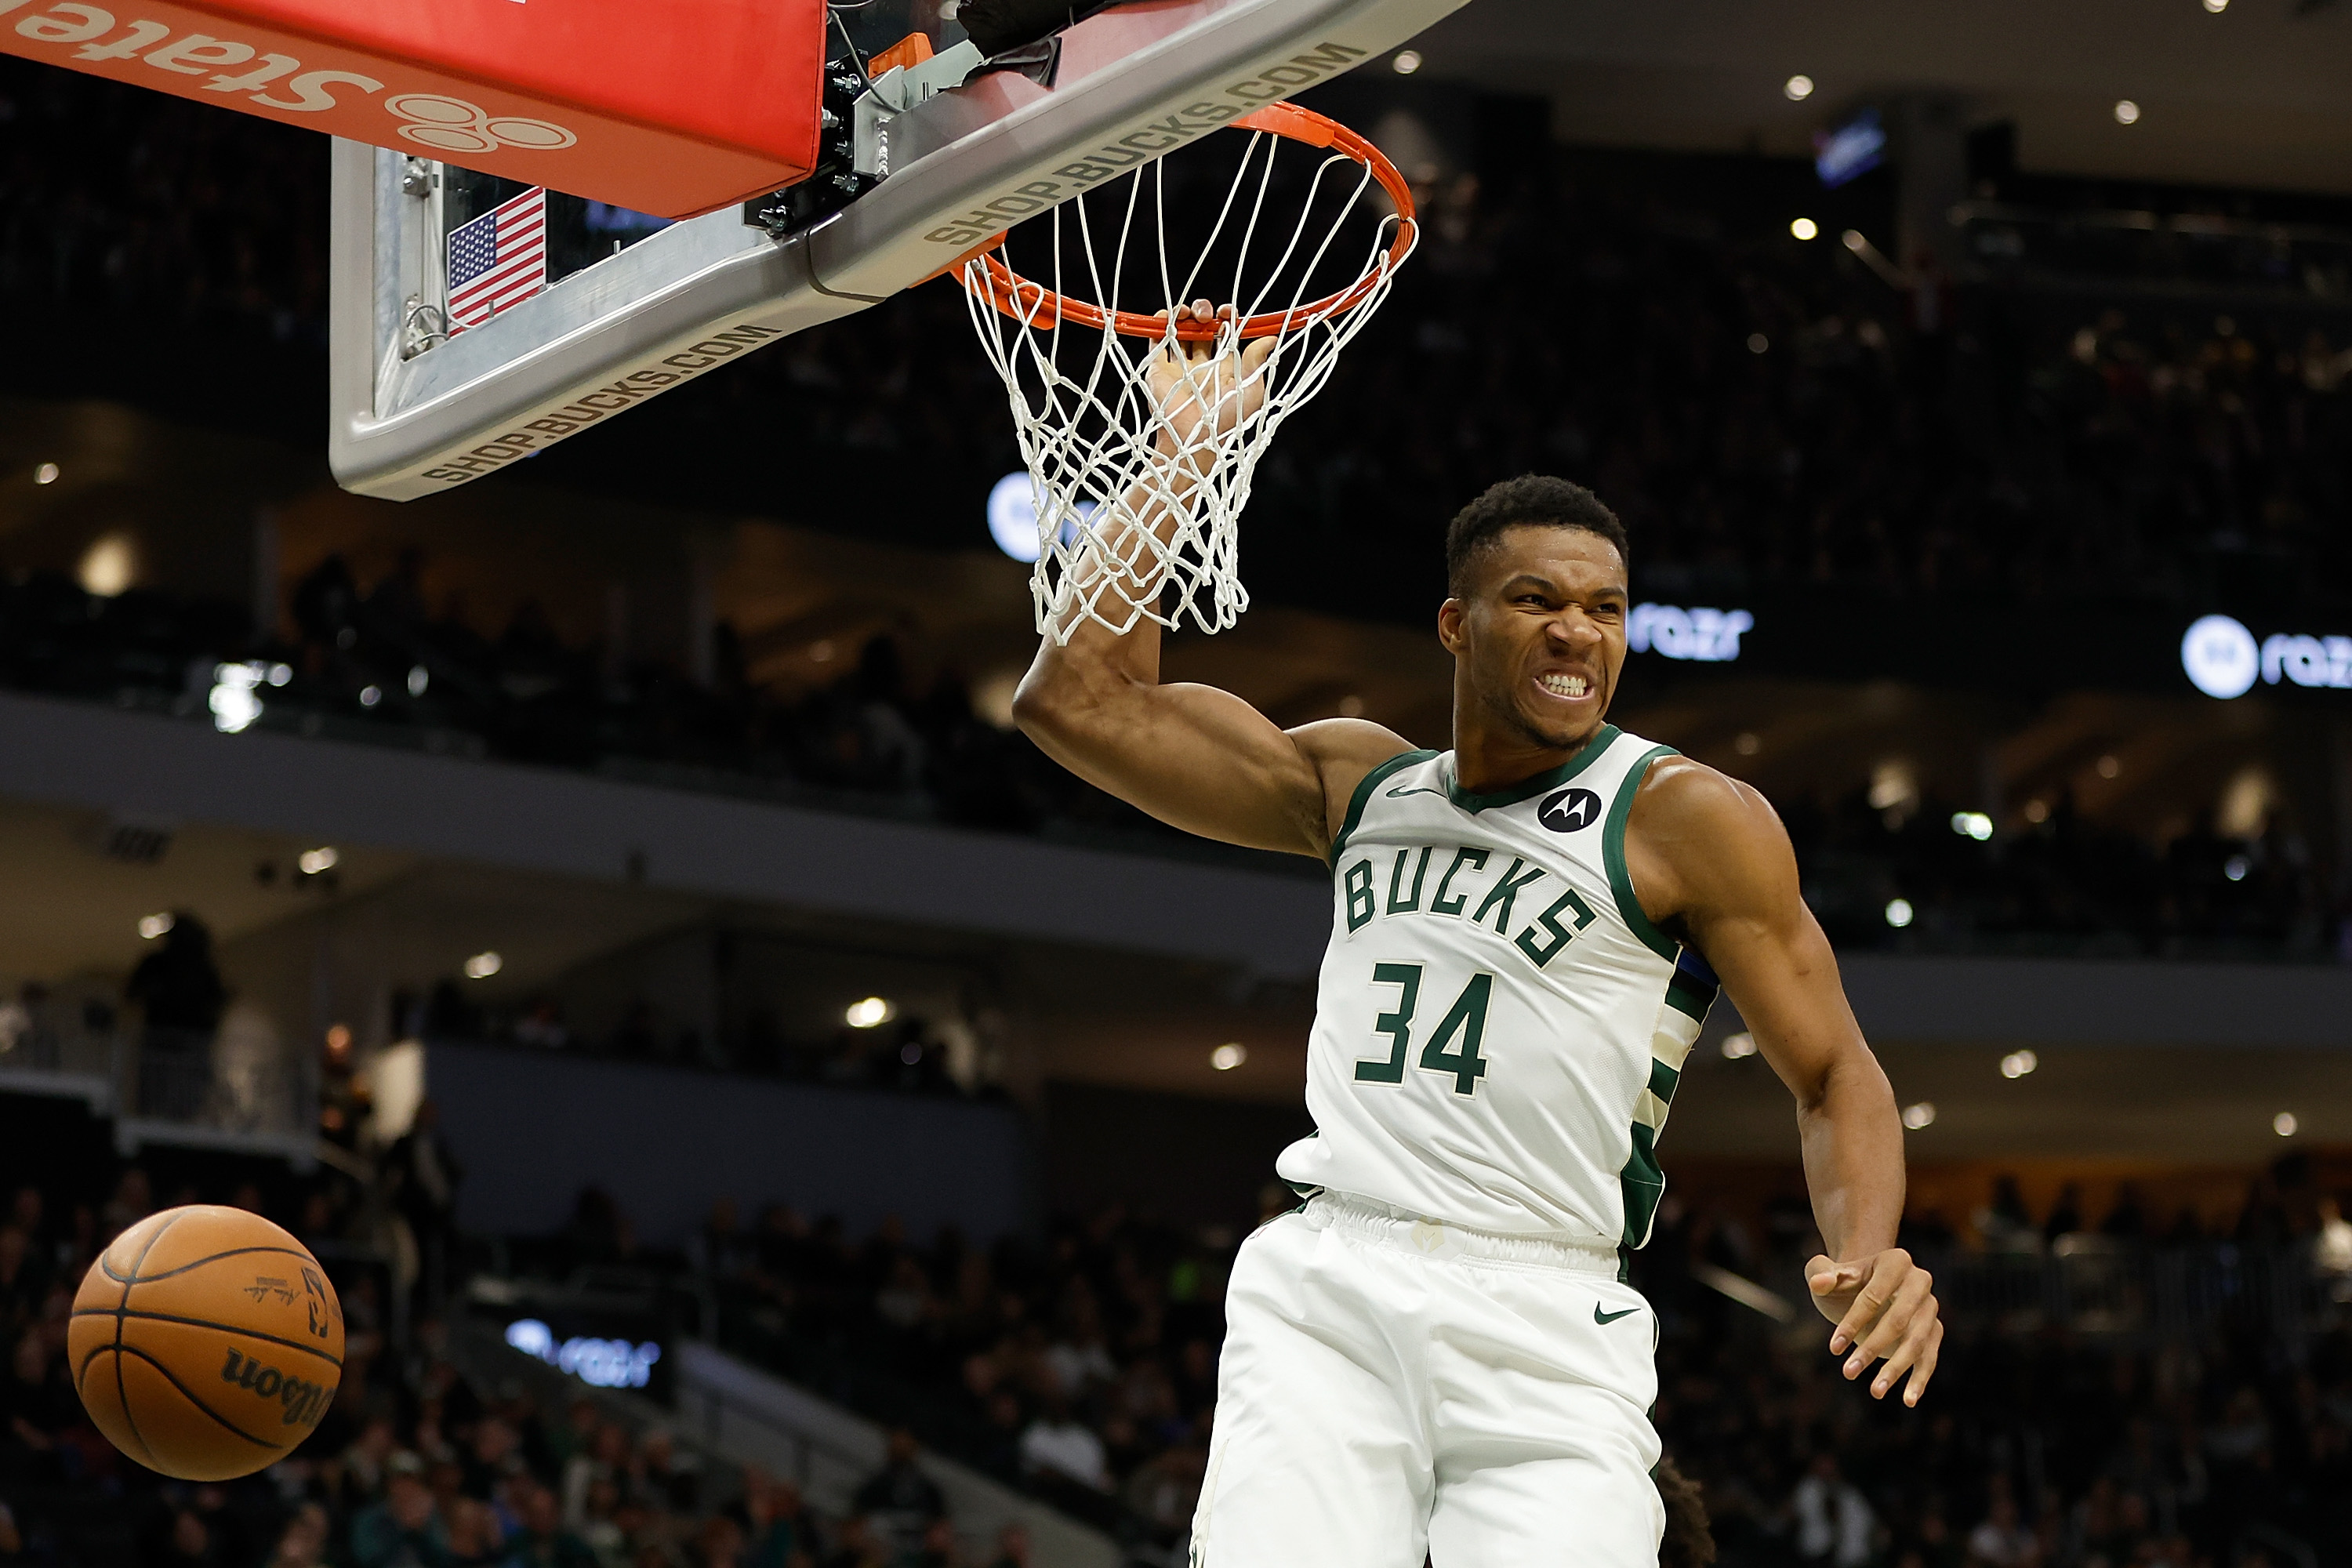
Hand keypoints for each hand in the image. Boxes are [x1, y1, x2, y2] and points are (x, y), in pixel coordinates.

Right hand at [1146, 299, 1274, 457]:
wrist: (1195, 437)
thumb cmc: (1226, 420)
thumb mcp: (1251, 388)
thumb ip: (1256, 361)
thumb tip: (1271, 337)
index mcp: (1224, 368)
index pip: (1225, 334)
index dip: (1227, 318)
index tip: (1228, 313)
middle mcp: (1202, 364)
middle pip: (1202, 328)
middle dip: (1205, 312)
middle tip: (1208, 315)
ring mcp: (1179, 366)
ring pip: (1180, 330)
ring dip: (1183, 314)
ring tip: (1189, 314)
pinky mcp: (1159, 369)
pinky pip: (1156, 341)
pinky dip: (1160, 323)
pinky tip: (1169, 317)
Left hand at [1804, 1247, 1942, 1405]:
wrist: (1865, 1289)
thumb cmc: (1843, 1283)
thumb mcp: (1828, 1275)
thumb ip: (1821, 1274)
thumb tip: (1819, 1284)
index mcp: (1896, 1261)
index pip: (1873, 1296)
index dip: (1853, 1321)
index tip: (1833, 1348)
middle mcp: (1920, 1283)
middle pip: (1898, 1321)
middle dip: (1872, 1349)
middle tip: (1847, 1372)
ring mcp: (1930, 1308)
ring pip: (1916, 1343)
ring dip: (1895, 1370)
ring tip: (1874, 1392)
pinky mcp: (1935, 1331)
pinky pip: (1930, 1358)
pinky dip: (1920, 1380)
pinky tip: (1908, 1400)